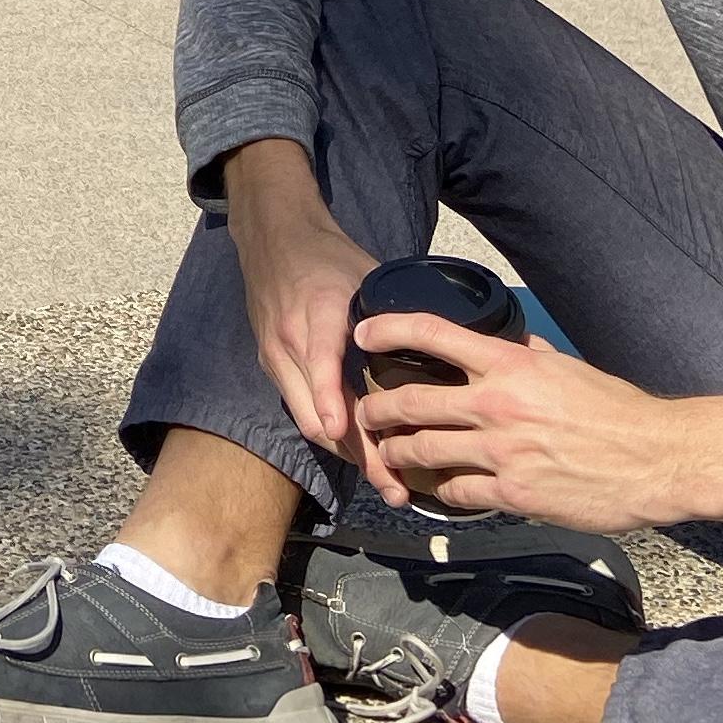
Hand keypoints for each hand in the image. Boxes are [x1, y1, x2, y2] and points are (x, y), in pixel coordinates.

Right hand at [220, 140, 379, 464]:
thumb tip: (450, 343)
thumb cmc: (326, 254)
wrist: (272, 239)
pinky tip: (361, 450)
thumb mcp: (365, 274)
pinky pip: (302, 410)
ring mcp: (276, 358)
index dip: (334, 400)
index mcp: (318, 315)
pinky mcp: (272, 368)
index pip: (321, 363)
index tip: (348, 431)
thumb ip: (396, 313)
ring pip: (308, 421)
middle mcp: (291, 342)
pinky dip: (331, 432)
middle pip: (317, 412)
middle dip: (356, 454)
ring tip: (386, 479)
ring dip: (346, 452)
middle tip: (394, 483)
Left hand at [346, 316, 722, 535]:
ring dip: (396, 454)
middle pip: (411, 403)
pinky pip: (456, 492)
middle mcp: (497, 405)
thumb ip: (528, 355)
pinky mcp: (512, 494)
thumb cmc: (617, 411)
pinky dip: (440, 490)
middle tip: (363, 413)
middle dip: (376, 410)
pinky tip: (433, 490)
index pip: (433, 334)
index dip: (388, 330)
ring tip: (387, 455)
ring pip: (422, 452)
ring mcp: (501, 453)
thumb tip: (505, 343)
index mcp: (511, 365)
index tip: (362, 336)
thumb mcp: (568, 366)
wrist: (656, 459)